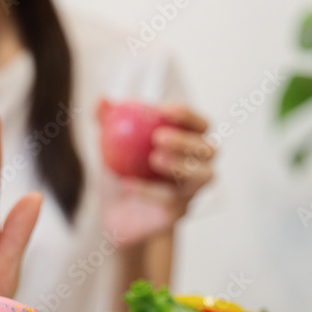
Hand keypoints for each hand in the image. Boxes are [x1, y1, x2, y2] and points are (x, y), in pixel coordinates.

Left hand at [99, 101, 214, 244]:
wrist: (115, 212)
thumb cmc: (121, 170)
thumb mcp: (109, 144)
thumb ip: (107, 121)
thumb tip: (102, 99)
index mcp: (188, 143)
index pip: (200, 124)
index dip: (187, 115)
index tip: (163, 109)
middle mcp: (198, 166)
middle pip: (209, 150)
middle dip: (187, 140)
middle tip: (158, 137)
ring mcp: (192, 191)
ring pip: (204, 176)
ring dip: (182, 165)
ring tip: (154, 159)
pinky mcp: (179, 212)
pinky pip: (172, 201)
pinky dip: (150, 191)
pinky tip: (128, 184)